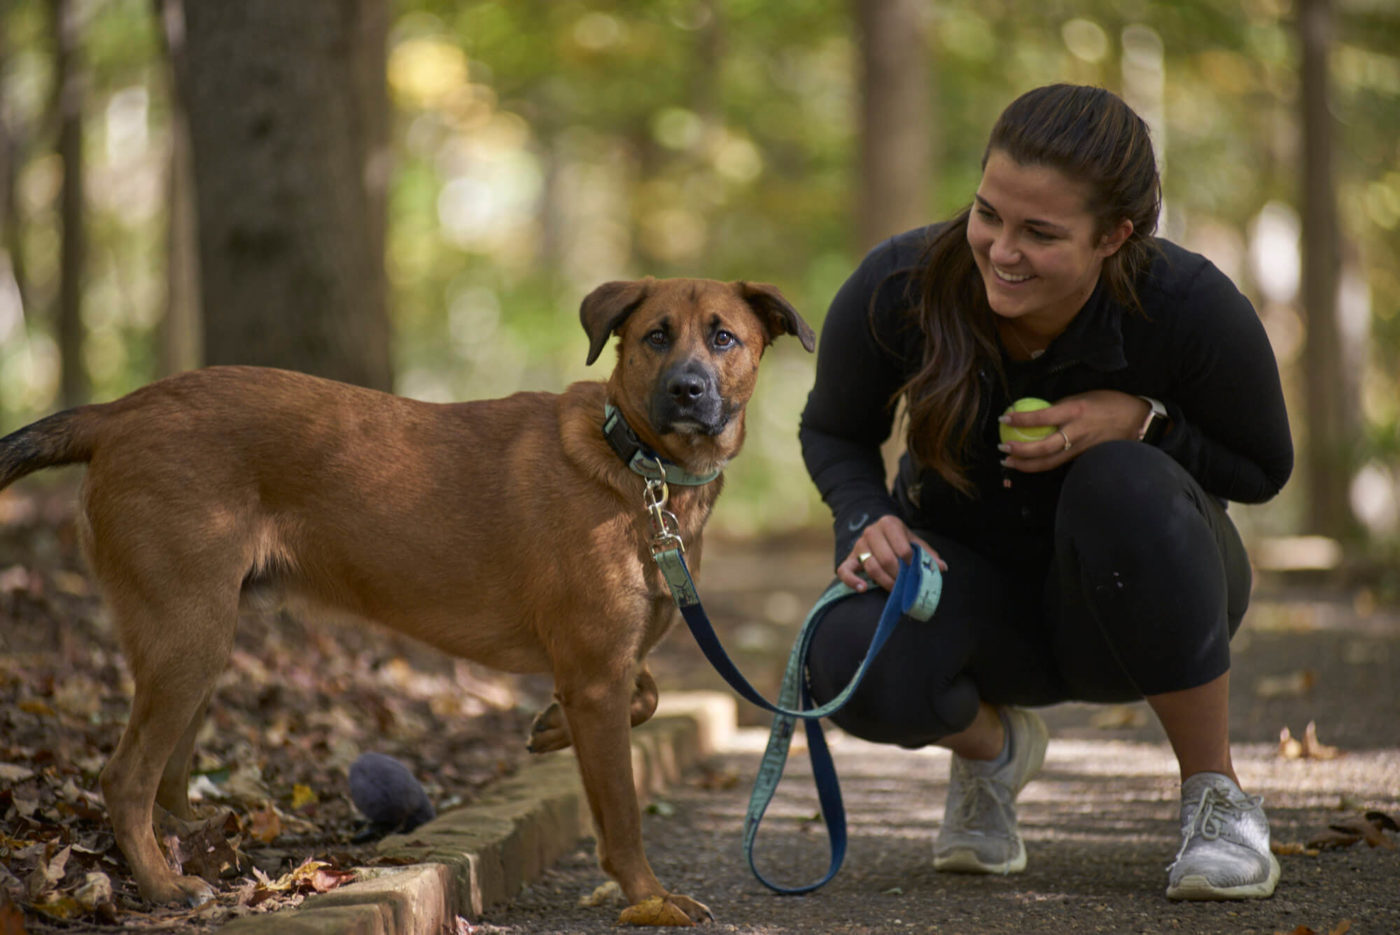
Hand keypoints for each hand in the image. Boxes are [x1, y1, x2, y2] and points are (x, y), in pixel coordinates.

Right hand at [837, 514, 945, 592]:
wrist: (879, 534)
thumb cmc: (900, 541)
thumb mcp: (915, 542)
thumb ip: (927, 554)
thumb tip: (941, 567)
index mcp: (889, 523)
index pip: (903, 548)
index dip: (911, 564)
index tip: (916, 573)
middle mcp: (871, 531)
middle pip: (886, 558)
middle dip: (898, 575)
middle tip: (906, 584)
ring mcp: (858, 545)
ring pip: (870, 566)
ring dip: (884, 581)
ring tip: (894, 589)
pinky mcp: (849, 558)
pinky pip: (844, 571)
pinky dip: (852, 581)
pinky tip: (863, 589)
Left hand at [998, 389, 1150, 473]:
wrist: (1138, 420)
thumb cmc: (1109, 403)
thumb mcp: (1083, 397)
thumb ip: (1061, 407)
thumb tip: (1037, 412)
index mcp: (1075, 411)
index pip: (1042, 417)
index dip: (1020, 419)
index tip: (1004, 418)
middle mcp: (1077, 432)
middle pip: (1043, 448)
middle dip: (1019, 452)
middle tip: (1002, 449)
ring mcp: (1081, 448)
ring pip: (1050, 462)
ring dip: (1026, 464)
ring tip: (1009, 462)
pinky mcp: (1084, 457)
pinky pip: (1060, 463)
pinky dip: (1042, 464)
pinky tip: (1029, 464)